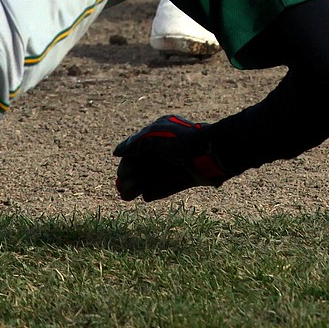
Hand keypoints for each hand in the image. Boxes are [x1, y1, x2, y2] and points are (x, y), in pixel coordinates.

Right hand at [113, 115, 227, 201]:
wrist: (211, 152)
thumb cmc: (181, 141)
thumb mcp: (153, 139)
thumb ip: (135, 144)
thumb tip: (117, 152)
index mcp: (161, 131)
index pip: (139, 147)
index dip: (128, 161)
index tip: (120, 175)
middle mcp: (169, 145)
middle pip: (146, 162)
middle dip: (133, 175)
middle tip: (122, 189)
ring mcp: (179, 160)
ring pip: (156, 174)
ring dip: (141, 183)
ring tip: (128, 196)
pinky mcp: (189, 175)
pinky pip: (169, 183)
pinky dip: (158, 189)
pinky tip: (146, 196)